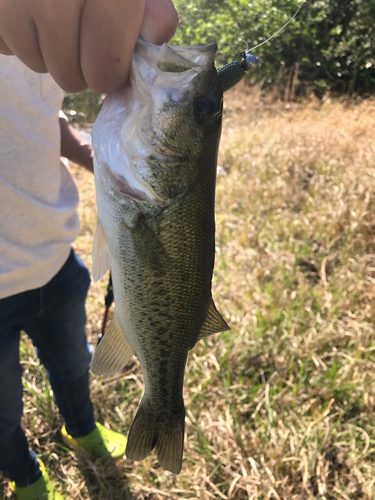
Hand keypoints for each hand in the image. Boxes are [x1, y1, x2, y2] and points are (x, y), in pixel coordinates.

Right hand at [0, 0, 177, 93]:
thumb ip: (151, 6)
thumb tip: (156, 31)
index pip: (103, 72)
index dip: (110, 75)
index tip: (113, 61)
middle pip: (69, 77)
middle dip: (81, 68)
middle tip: (84, 40)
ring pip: (36, 64)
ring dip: (50, 53)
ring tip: (57, 20)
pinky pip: (7, 46)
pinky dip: (20, 36)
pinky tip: (30, 11)